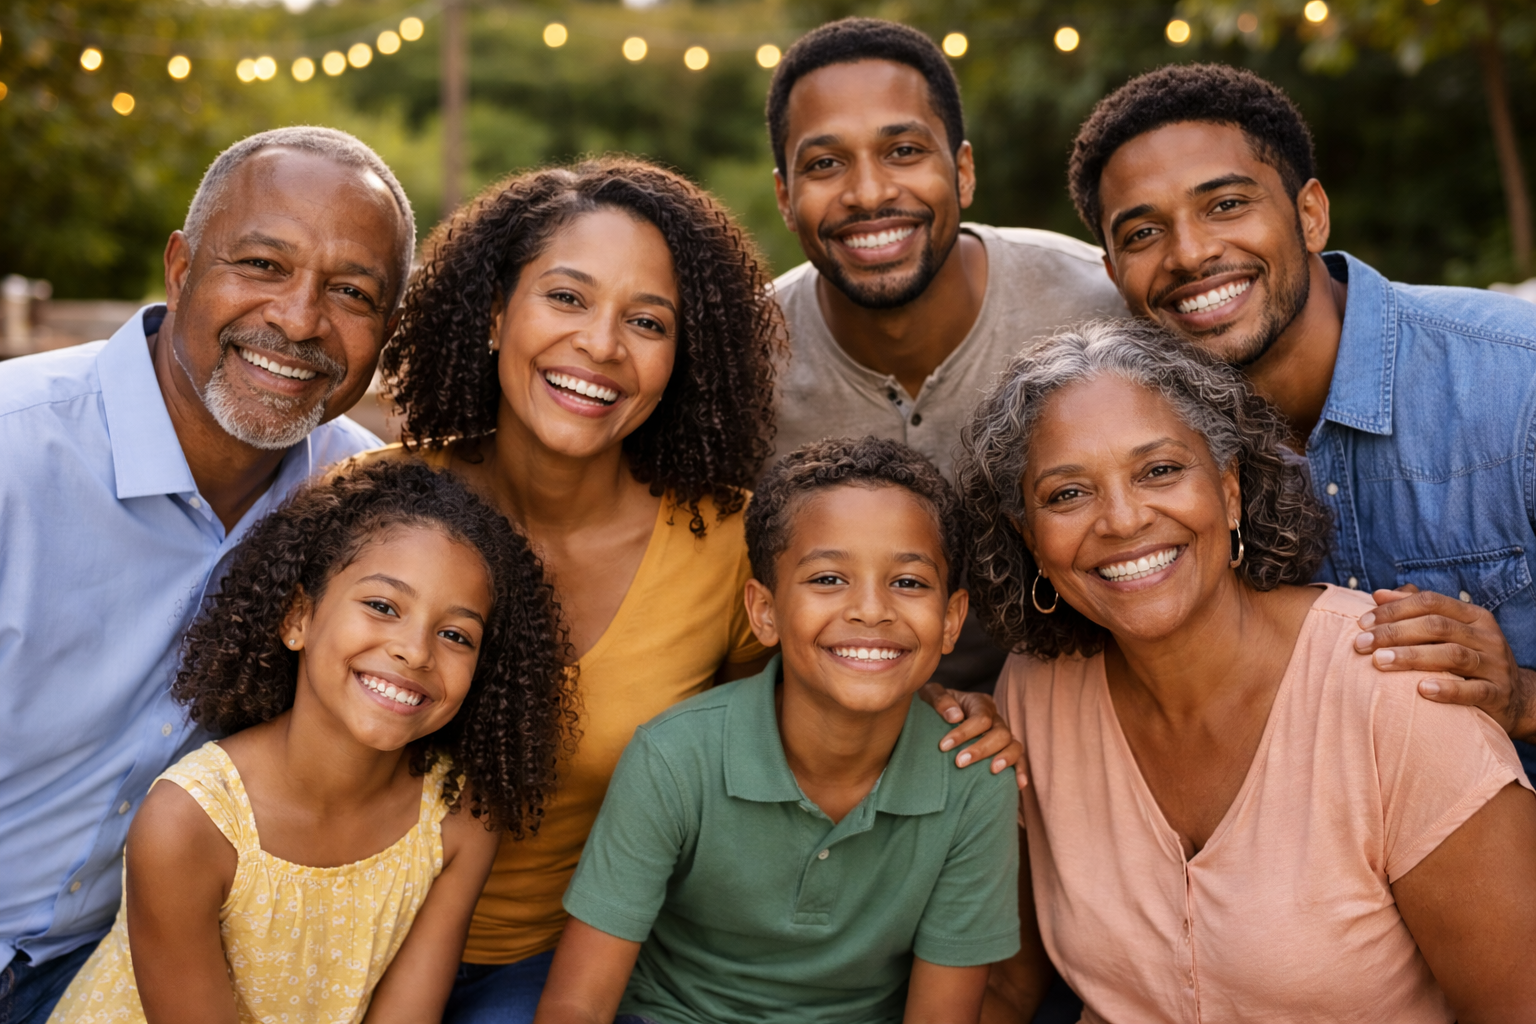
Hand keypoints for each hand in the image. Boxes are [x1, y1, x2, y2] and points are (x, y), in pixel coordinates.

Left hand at [917, 684, 1024, 787]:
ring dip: (1005, 758)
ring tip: (992, 771)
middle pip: (1000, 733)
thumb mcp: (929, 696)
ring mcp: (1003, 735)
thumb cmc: (933, 707)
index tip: (943, 747)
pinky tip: (1019, 784)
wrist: (935, 717)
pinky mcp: (1005, 751)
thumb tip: (955, 716)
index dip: (964, 733)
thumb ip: (939, 699)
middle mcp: (995, 718)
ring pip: (1014, 745)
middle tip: (959, 763)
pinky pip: (1019, 760)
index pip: (980, 718)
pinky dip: (1020, 770)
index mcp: (979, 703)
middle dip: (981, 749)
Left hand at [1354, 585, 1535, 742]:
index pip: (1430, 602)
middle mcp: (1486, 636)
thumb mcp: (1451, 631)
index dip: (1394, 609)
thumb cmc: (1470, 659)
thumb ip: (1417, 611)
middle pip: (1437, 626)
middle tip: (1360, 644)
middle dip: (1394, 632)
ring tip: (1378, 661)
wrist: (1516, 698)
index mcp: (1473, 616)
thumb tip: (1379, 594)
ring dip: (1411, 656)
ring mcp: (1495, 665)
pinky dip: (1447, 690)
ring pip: (1452, 655)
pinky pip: (1474, 691)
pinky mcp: (1498, 694)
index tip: (1362, 623)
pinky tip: (1420, 690)